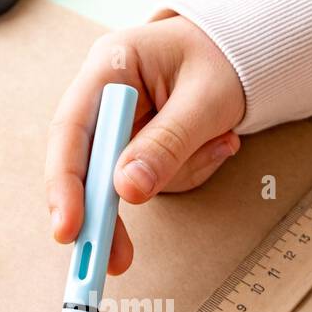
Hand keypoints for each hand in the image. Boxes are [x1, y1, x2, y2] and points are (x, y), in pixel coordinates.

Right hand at [46, 15, 245, 273]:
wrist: (246, 52)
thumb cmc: (225, 59)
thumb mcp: (207, 98)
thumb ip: (169, 142)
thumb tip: (128, 191)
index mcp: (110, 66)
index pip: (72, 129)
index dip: (65, 182)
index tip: (70, 228)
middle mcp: (104, 96)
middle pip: (85, 166)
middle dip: (105, 214)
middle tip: (116, 260)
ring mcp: (119, 125)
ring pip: (124, 181)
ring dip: (174, 177)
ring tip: (221, 142)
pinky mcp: (137, 147)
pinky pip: (150, 181)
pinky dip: (186, 173)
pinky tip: (217, 144)